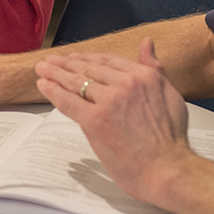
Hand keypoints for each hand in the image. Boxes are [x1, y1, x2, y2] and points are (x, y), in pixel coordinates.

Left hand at [35, 40, 195, 200]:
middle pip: (89, 68)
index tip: (75, 58)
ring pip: (76, 82)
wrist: (168, 170)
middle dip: (66, 64)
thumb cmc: (171, 141)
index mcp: (144, 76)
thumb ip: (156, 69)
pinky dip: (53, 91)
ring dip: (55, 74)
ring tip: (43, 69)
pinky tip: (44, 85)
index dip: (88, 58)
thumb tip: (147, 43)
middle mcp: (126, 83)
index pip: (108, 61)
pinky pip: (68, 101)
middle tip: (52, 61)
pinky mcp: (95, 120)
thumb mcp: (170, 95)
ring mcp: (109, 101)